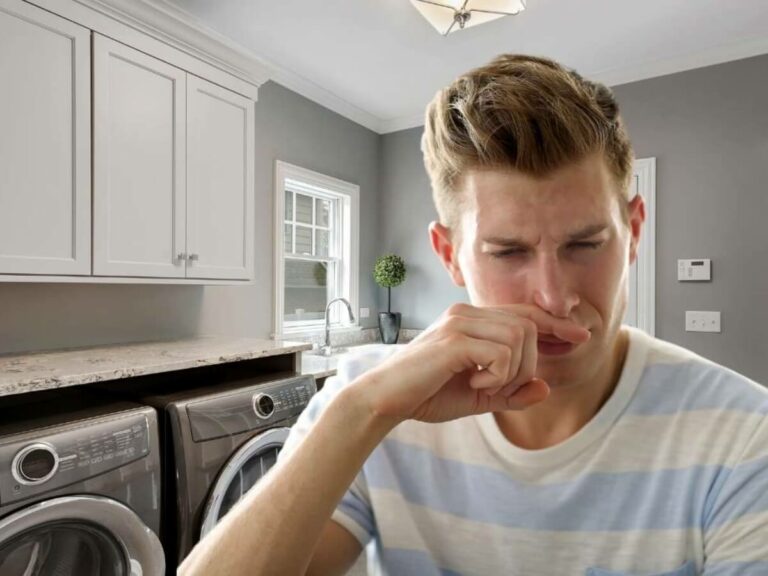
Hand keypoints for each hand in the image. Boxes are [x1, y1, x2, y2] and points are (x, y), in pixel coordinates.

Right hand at [355, 303, 590, 423]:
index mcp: (472, 319)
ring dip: (512, 372)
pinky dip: (497, 376)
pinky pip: (502, 353)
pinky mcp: (454, 339)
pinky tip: (473, 383)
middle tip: (499, 388)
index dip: (556, 323)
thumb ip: (511, 393)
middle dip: (528, 364)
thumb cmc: (425, 394)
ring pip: (519, 338)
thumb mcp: (477, 397)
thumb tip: (545, 388)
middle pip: (528, 326)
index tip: (582, 336)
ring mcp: (460, 322)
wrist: (386, 400)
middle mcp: (466, 312)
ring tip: (483, 387)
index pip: (524, 312)